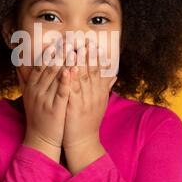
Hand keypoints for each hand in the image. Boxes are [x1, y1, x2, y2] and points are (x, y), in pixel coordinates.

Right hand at [17, 41, 73, 161]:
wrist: (40, 139)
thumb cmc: (37, 116)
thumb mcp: (28, 95)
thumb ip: (24, 79)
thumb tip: (18, 62)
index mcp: (32, 85)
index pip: (40, 64)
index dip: (50, 51)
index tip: (58, 40)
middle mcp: (36, 90)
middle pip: (48, 66)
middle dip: (59, 52)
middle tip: (69, 39)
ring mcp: (44, 98)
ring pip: (54, 76)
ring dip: (64, 61)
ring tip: (74, 48)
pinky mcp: (54, 108)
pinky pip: (60, 91)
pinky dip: (66, 80)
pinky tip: (72, 70)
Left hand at [62, 40, 116, 173]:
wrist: (83, 142)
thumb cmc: (88, 121)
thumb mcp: (100, 104)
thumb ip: (105, 88)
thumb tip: (113, 74)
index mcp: (99, 93)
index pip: (99, 71)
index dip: (96, 56)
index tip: (94, 43)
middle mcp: (94, 95)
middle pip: (91, 71)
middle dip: (88, 55)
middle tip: (85, 40)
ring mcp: (85, 101)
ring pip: (82, 78)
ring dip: (78, 62)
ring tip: (75, 48)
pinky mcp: (74, 107)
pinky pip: (72, 90)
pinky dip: (71, 78)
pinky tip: (68, 68)